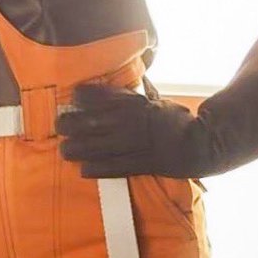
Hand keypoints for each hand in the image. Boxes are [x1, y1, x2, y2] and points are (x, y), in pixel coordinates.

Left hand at [57, 84, 217, 178]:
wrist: (199, 142)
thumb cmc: (172, 119)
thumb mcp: (152, 100)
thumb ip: (130, 96)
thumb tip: (109, 86)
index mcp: (134, 104)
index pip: (104, 96)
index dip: (84, 95)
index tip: (72, 96)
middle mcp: (131, 122)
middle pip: (94, 121)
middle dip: (72, 123)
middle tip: (59, 125)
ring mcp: (135, 144)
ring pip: (99, 146)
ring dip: (78, 149)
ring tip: (65, 151)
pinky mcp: (141, 164)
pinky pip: (115, 168)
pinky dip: (98, 170)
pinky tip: (83, 170)